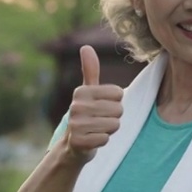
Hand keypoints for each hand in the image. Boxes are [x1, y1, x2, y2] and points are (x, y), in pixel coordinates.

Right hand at [62, 45, 123, 163]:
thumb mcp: (88, 92)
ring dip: (108, 130)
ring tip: (96, 130)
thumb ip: (90, 70)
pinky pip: (105, 139)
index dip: (116, 103)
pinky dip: (102, 141)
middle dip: (113, 118)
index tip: (102, 107)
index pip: (119, 94)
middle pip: (118, 110)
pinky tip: (92, 140)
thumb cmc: (86, 115)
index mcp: (81, 92)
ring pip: (113, 125)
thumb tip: (86, 47)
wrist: (73, 145)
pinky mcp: (78, 141)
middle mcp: (76, 106)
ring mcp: (76, 124)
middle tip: (100, 121)